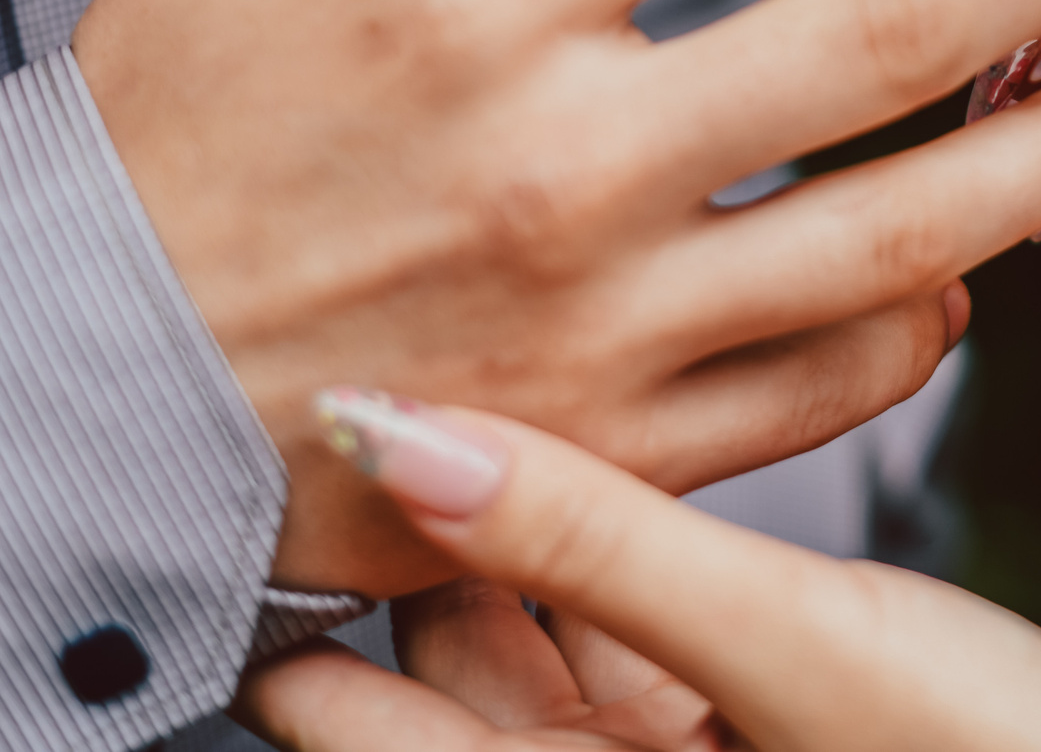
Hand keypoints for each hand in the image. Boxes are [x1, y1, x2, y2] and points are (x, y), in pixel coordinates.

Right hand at [73, 0, 1040, 593]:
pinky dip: (927, 326)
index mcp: (473, 0)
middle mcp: (570, 157)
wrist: (70, 408)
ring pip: (908, 224)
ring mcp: (615, 317)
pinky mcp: (626, 445)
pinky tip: (979, 271)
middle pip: (888, 29)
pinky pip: (832, 383)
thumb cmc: (146, 143)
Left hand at [231, 390, 1040, 751]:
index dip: (290, 571)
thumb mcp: (780, 648)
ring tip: (486, 340)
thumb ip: (595, 544)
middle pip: (435, 641)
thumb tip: (400, 436)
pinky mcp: (741, 700)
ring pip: (544, 607)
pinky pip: (644, 596)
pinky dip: (637, 513)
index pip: (340, 699)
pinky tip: (650, 401)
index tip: (259, 424)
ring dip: (533, 500)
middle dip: (409, 518)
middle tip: (363, 330)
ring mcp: (663, 743)